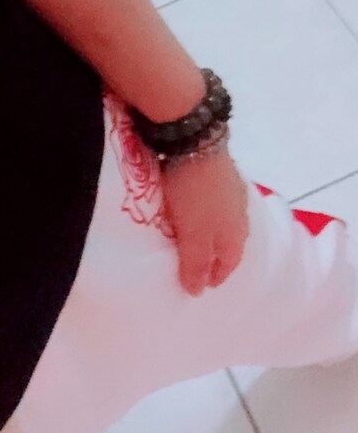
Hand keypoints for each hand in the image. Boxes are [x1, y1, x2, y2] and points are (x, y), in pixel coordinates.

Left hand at [162, 149, 249, 296]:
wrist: (195, 140)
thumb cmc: (194, 193)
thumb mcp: (192, 233)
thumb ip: (195, 262)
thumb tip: (197, 292)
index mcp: (235, 232)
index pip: (229, 262)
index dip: (217, 275)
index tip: (205, 286)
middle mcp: (240, 212)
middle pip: (231, 242)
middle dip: (219, 256)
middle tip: (204, 266)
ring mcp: (232, 189)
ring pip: (226, 220)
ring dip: (215, 234)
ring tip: (200, 240)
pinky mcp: (220, 170)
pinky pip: (217, 201)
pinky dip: (209, 212)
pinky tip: (200, 209)